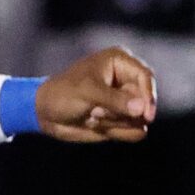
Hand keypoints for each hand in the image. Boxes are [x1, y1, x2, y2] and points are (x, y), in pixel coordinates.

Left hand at [36, 47, 155, 142]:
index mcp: (120, 62)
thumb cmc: (62, 93)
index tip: (145, 115)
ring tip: (94, 115)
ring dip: (117, 122)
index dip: (148, 96)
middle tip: (97, 112)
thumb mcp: (87, 92)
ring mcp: (125, 101)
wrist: (45, 114)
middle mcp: (126, 80)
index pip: (145, 77)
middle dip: (123, 112)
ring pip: (140, 119)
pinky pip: (135, 132)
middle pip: (145, 101)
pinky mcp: (122, 119)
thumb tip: (141, 109)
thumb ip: (115, 100)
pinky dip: (117, 132)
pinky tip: (97, 124)